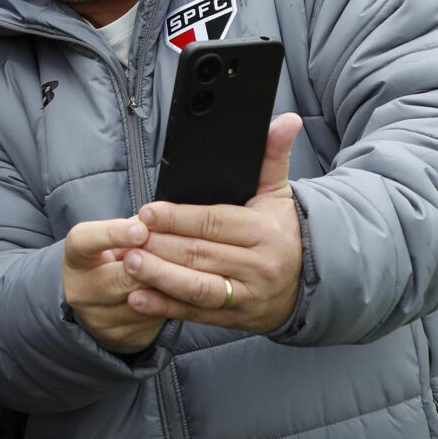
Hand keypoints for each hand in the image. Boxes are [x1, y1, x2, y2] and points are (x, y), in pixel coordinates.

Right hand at [62, 216, 164, 351]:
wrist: (104, 299)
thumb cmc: (115, 257)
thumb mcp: (118, 237)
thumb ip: (135, 227)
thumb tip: (158, 222)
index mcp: (76, 256)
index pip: (86, 242)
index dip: (113, 234)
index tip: (141, 230)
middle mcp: (79, 289)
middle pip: (118, 278)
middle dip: (150, 266)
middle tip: (174, 254)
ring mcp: (96, 318)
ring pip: (140, 303)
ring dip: (164, 287)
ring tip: (180, 272)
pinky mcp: (118, 337)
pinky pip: (151, 321)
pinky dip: (168, 305)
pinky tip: (175, 293)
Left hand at [122, 114, 303, 332]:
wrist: (309, 281)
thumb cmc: (281, 230)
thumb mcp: (278, 192)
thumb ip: (273, 155)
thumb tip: (286, 120)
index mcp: (264, 232)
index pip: (215, 222)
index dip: (178, 218)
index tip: (147, 212)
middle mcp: (257, 266)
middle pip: (200, 254)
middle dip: (160, 245)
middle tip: (128, 236)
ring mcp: (246, 296)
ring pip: (196, 287)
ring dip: (159, 276)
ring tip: (129, 263)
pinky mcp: (235, 318)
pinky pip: (195, 313)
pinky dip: (164, 308)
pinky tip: (137, 298)